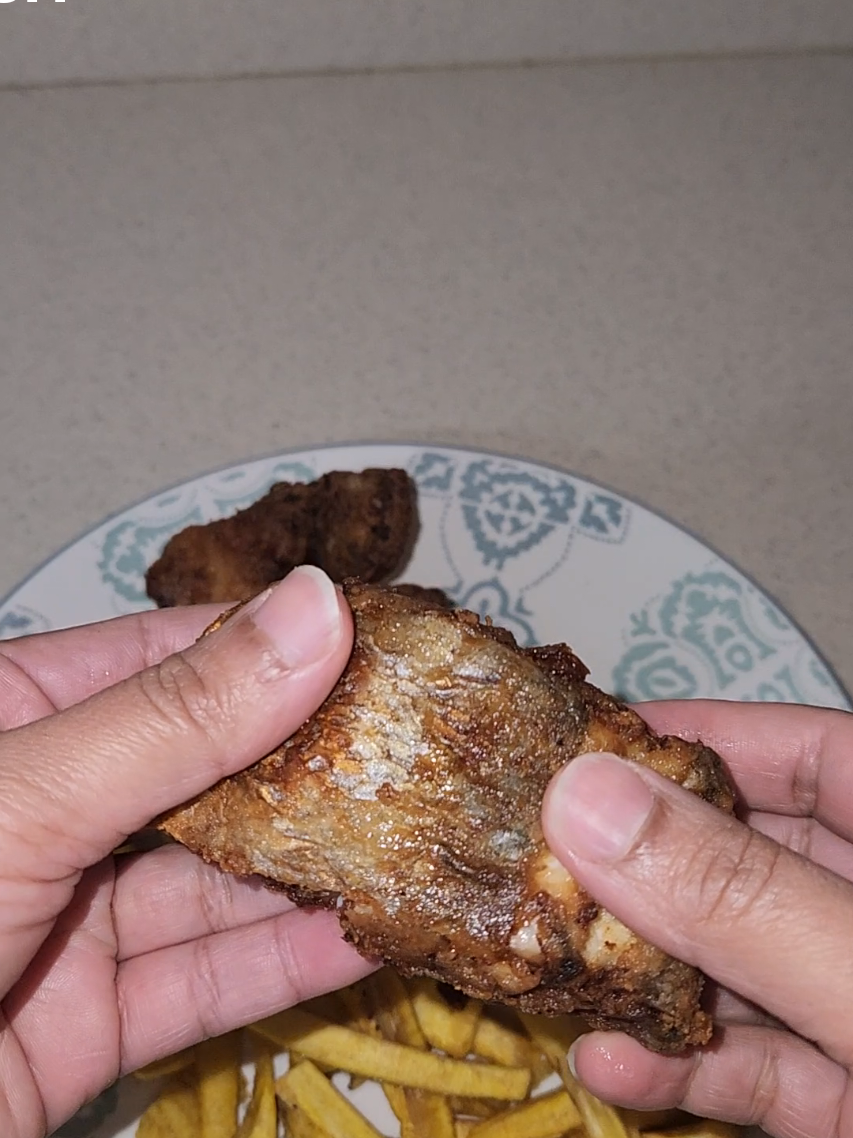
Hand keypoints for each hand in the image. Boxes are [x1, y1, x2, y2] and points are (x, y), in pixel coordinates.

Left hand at [0, 567, 374, 1137]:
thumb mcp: (21, 799)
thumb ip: (175, 715)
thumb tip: (314, 610)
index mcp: (9, 720)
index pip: (168, 658)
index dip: (278, 646)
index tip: (386, 644)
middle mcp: (46, 809)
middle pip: (207, 773)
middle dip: (314, 766)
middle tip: (432, 747)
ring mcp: (67, 921)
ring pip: (216, 882)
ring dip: (316, 869)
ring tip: (426, 837)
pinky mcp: (86, 1026)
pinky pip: (203, 982)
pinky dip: (286, 963)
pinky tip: (372, 936)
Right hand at [541, 700, 852, 1137]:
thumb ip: (735, 896)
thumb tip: (581, 799)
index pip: (804, 751)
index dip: (694, 737)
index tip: (578, 748)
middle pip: (750, 861)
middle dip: (642, 865)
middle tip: (530, 856)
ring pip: (741, 965)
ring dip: (645, 976)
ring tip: (541, 963)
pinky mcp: (852, 1097)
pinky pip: (761, 1064)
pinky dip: (688, 1064)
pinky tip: (610, 1064)